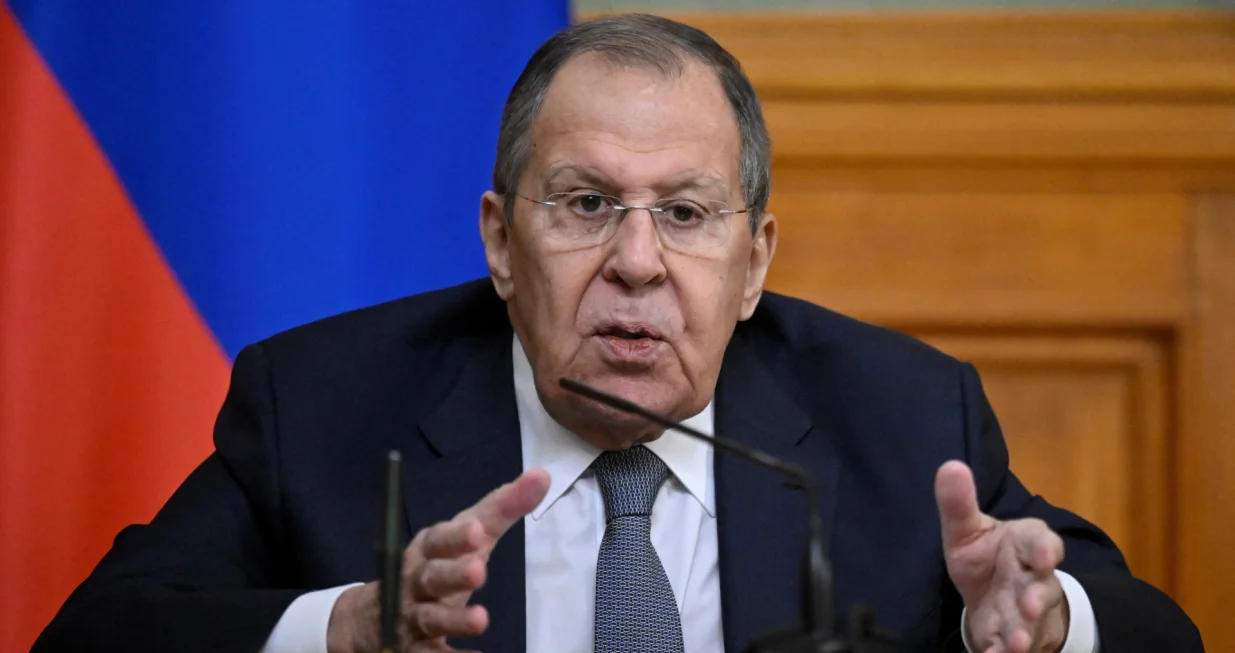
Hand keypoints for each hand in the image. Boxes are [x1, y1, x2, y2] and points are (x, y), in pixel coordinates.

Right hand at [327, 469, 550, 652]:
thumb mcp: (465, 537)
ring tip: (481, 619)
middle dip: (452, 573)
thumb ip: (501, 509)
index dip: (455, 536)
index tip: (477, 531)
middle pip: (431, 577)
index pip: (438, 539)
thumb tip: (542, 475)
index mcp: (427, 550)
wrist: (374, 618)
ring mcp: (411, 617)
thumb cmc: (436, 566)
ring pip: (429, 618)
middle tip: (479, 570)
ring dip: (454, 620)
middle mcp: (415, 581)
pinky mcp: (413, 650)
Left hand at [936, 461, 1068, 652]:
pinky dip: (1003, 652)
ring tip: (1015, 643)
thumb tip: (950, 466)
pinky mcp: (1016, 636)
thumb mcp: (967, 529)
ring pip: (1031, 622)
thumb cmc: (986, 556)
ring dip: (1024, 632)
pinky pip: (1013, 647)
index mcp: (1026, 544)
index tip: (1043, 554)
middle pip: (1041, 587)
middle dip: (1037, 598)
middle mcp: (1034, 579)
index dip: (1044, 548)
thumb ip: (958, 503)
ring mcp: (1029, 612)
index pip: (1042, 542)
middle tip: (1028, 605)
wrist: (996, 596)